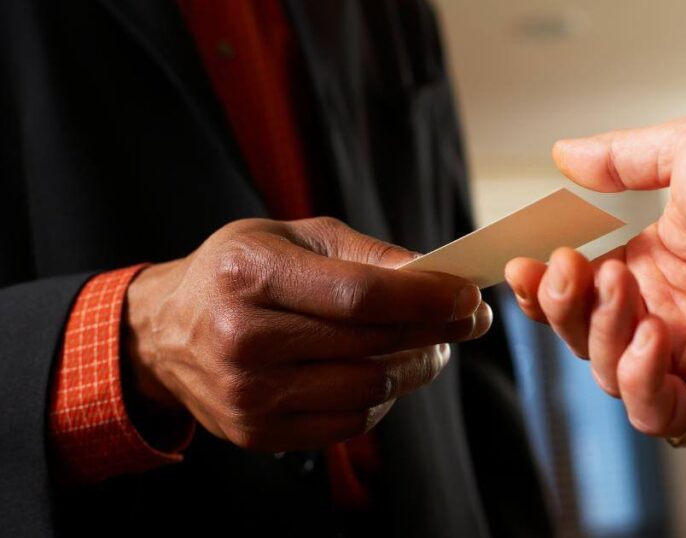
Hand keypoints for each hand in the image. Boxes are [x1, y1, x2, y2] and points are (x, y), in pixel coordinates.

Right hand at [124, 217, 489, 451]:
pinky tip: (385, 371)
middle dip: (436, 331)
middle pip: (371, 343)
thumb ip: (364, 254)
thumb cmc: (239, 273)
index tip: (469, 297)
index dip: (426, 298)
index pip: (359, 295)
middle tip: (468, 321)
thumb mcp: (291, 238)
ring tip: (432, 347)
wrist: (164, 333)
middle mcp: (242, 338)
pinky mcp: (256, 433)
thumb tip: (435, 272)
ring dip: (417, 367)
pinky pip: (349, 422)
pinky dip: (382, 396)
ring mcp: (247, 394)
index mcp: (250, 274)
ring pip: (369, 388)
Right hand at [505, 113, 685, 436]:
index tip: (523, 262)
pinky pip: (657, 414)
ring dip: (602, 334)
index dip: (544, 285)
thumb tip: (564, 153)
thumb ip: (621, 159)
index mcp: (656, 265)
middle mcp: (668, 314)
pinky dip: (641, 382)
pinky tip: (654, 337)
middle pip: (584, 336)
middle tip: (568, 268)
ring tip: (625, 289)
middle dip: (562, 305)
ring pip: (610, 374)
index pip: (580, 291)